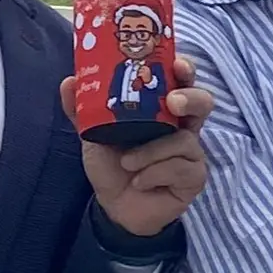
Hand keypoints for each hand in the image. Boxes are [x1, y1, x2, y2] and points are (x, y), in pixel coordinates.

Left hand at [62, 55, 213, 237]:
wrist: (114, 207)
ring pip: (183, 140)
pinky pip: (180, 168)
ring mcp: (191, 153)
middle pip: (203, 102)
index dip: (184, 70)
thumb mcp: (93, 134)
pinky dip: (153, 174)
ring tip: (128, 162)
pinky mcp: (194, 178)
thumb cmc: (112, 165)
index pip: (181, 82)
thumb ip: (81, 108)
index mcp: (162, 110)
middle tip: (172, 103)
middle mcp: (182, 127)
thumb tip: (69, 81)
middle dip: (190, 98)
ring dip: (151, 152)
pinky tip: (139, 181)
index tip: (177, 65)